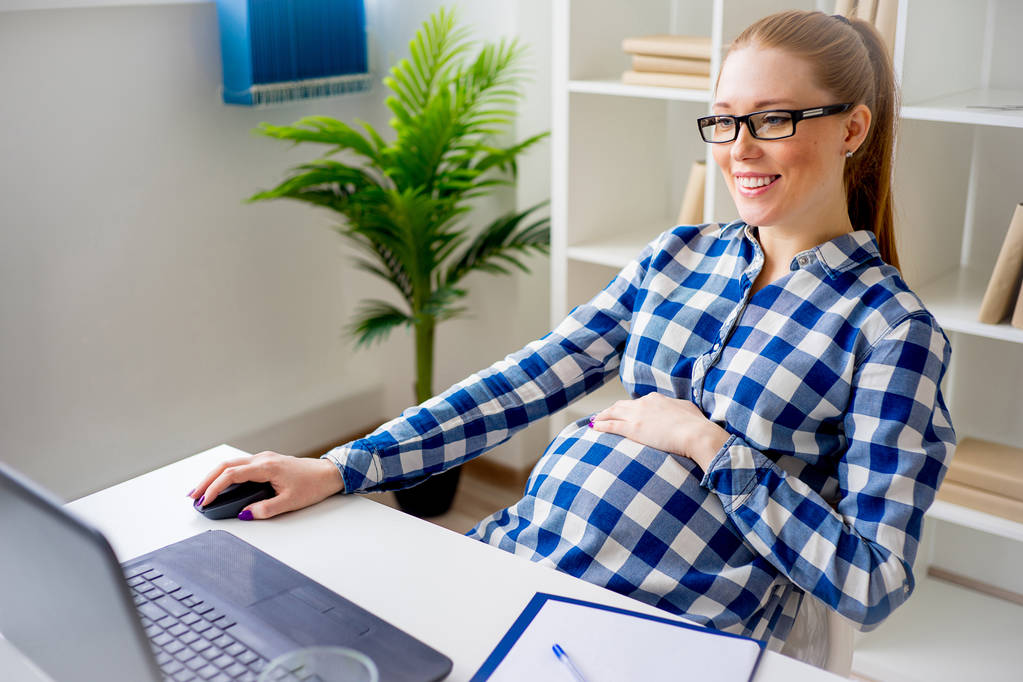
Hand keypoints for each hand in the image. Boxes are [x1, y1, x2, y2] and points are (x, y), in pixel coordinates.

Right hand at [187, 451, 344, 519]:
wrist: (328, 473)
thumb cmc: (313, 485)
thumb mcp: (290, 502)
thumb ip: (265, 509)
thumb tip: (245, 514)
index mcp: (266, 466)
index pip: (232, 474)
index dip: (215, 488)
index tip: (205, 501)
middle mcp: (262, 458)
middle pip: (226, 465)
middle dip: (207, 480)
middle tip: (193, 496)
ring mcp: (264, 458)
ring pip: (231, 464)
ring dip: (214, 476)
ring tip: (201, 491)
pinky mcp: (266, 462)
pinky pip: (240, 466)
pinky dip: (226, 475)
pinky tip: (220, 484)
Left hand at [590, 393, 730, 470]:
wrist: (696, 434)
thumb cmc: (696, 425)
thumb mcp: (687, 410)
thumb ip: (678, 409)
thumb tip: (680, 411)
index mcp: (656, 399)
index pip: (638, 402)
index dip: (630, 407)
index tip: (626, 412)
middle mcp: (644, 403)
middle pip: (622, 405)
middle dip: (612, 409)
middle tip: (604, 414)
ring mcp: (637, 415)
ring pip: (612, 412)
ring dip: (602, 416)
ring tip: (595, 420)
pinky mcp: (633, 429)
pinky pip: (610, 425)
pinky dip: (600, 425)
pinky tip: (593, 428)